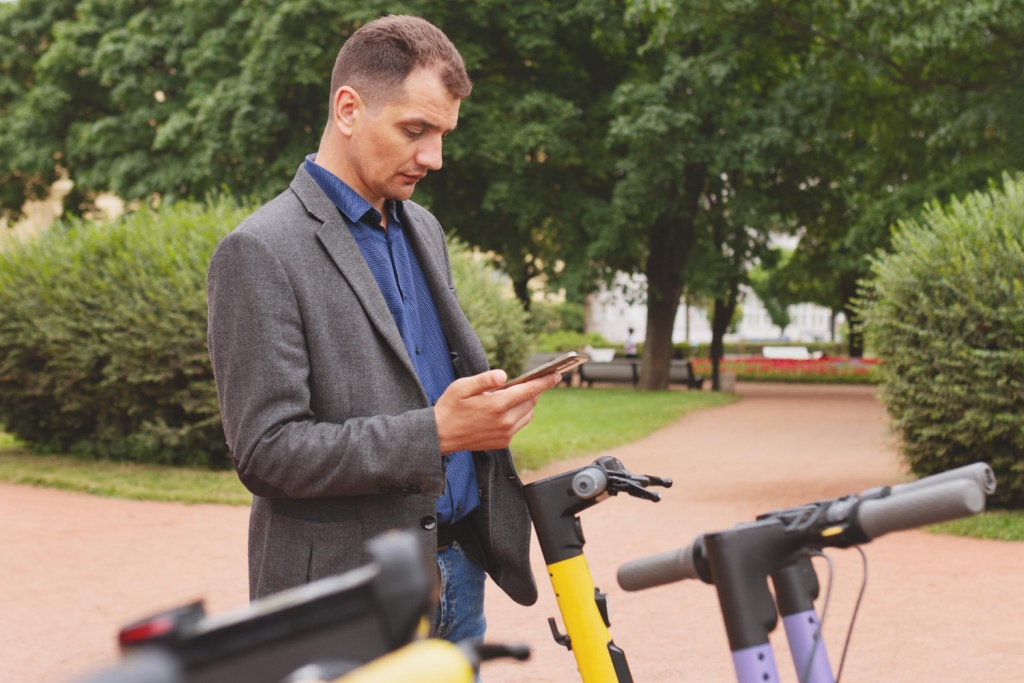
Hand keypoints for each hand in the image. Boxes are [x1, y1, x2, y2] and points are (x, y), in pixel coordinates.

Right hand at [434, 369, 561, 453]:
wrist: (440, 435)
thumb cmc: (450, 408)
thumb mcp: (462, 387)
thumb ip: (485, 379)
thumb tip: (504, 375)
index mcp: (497, 405)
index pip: (529, 391)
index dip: (544, 382)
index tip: (556, 375)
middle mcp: (505, 421)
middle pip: (531, 401)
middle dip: (532, 390)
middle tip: (524, 382)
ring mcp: (505, 434)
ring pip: (528, 414)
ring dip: (525, 404)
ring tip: (510, 397)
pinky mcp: (502, 442)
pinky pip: (519, 425)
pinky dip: (517, 416)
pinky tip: (503, 411)